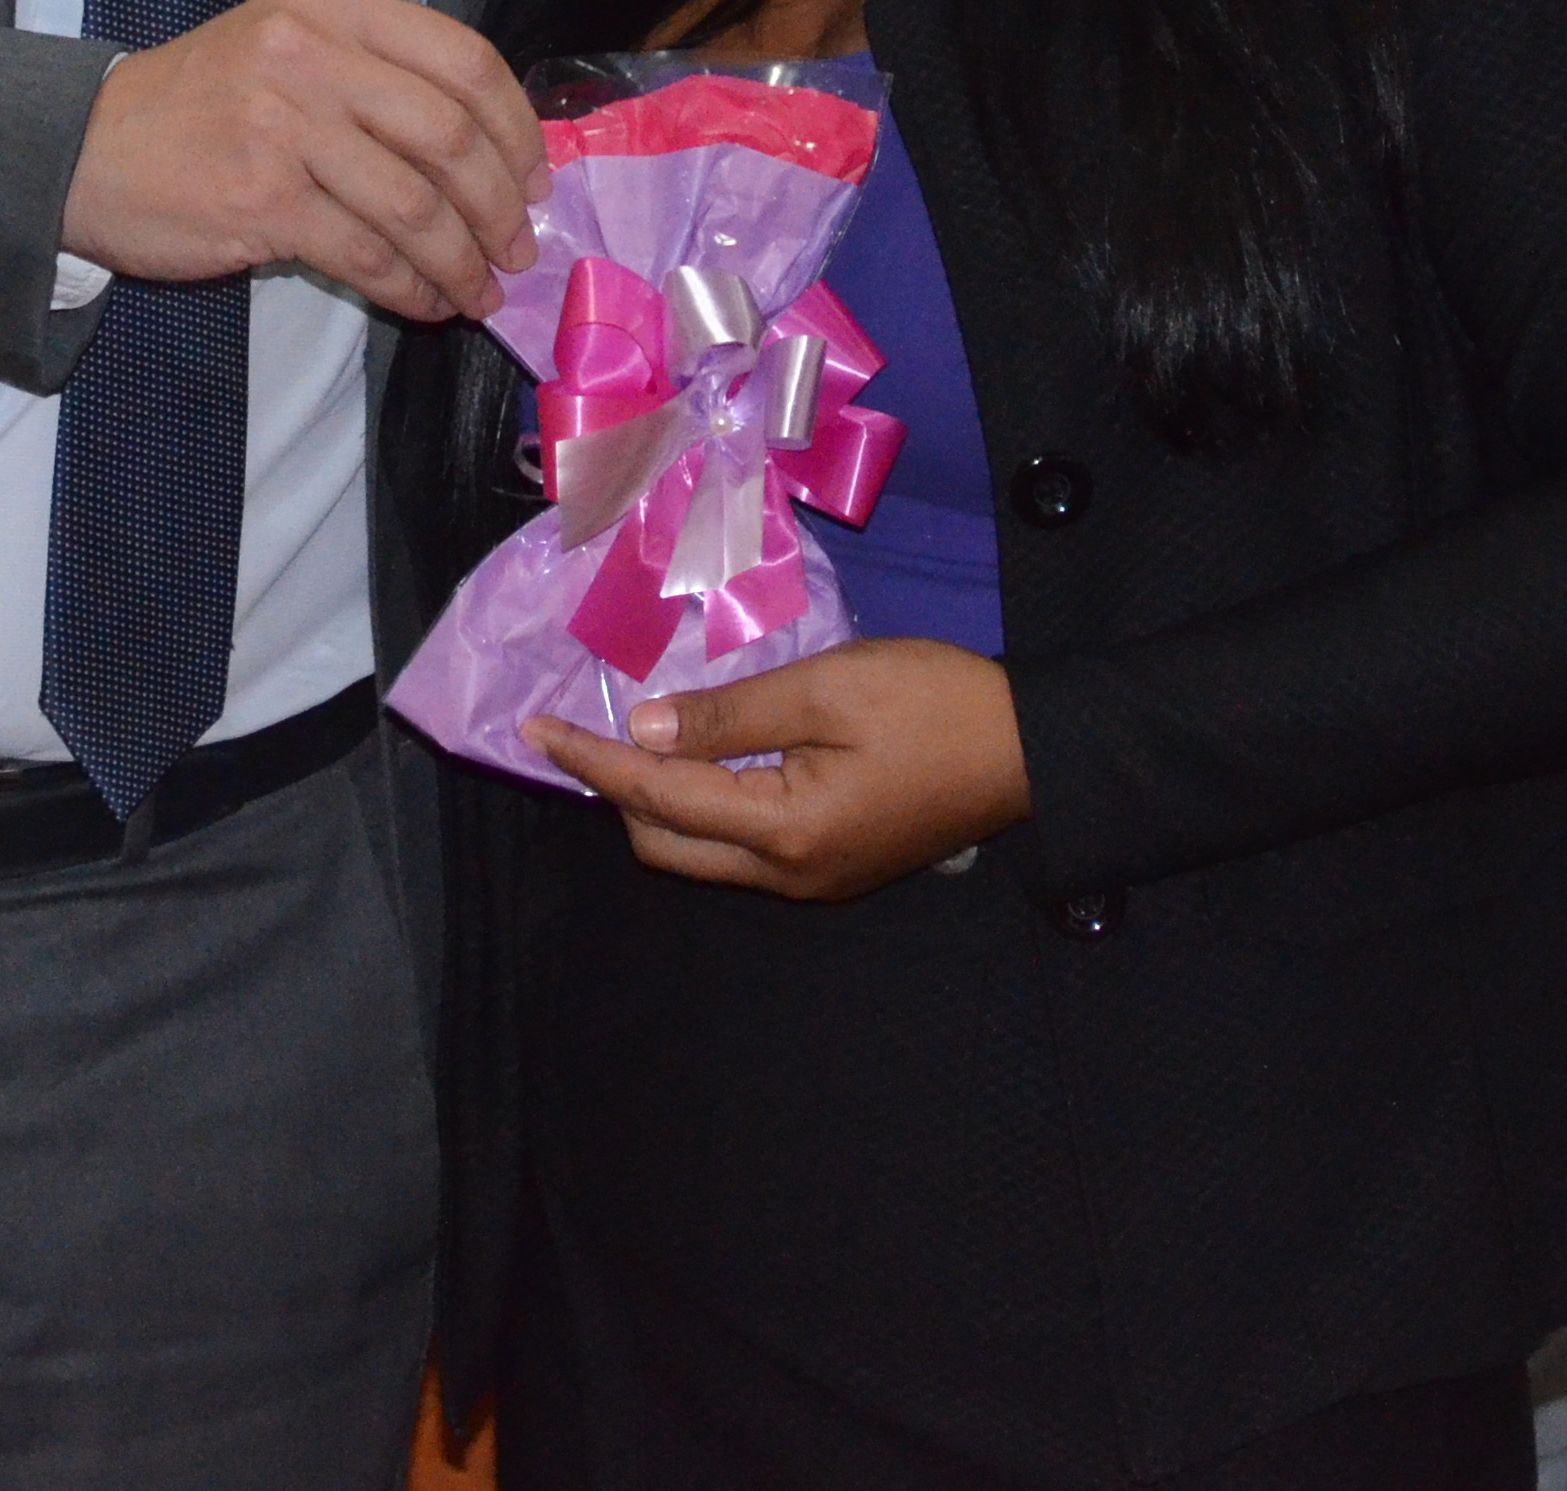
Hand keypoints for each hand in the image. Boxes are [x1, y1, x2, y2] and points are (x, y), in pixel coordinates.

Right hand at [58, 0, 546, 320]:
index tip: (535, 178)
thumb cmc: (200, 105)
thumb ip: (377, 73)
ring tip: (480, 290)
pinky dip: (411, 288)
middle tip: (518, 248)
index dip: (517, 128)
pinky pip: (367, 254)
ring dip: (463, 260)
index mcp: (329, 4)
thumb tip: (493, 149)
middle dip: (501, 206)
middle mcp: (309, 52)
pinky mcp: (262, 198)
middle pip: (450, 135)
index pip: (463, 58)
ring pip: (416, 205)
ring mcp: (283, 124)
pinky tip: (426, 302)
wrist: (84, 149)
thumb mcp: (287, 46)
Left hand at [523, 636, 1029, 898]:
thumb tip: (643, 728)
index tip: (535, 728)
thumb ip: (730, 713)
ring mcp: (813, 879)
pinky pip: (741, 848)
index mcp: (784, 831)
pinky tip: (700, 757)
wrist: (1031, 750)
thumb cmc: (934, 705)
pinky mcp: (832, 866)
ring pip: (701, 853)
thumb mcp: (828, 688)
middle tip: (586, 728)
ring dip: (658, 802)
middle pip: (665, 845)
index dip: (592, 760)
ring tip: (634, 739)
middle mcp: (788, 875)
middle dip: (616, 792)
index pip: (658, 798)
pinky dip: (704, 807)